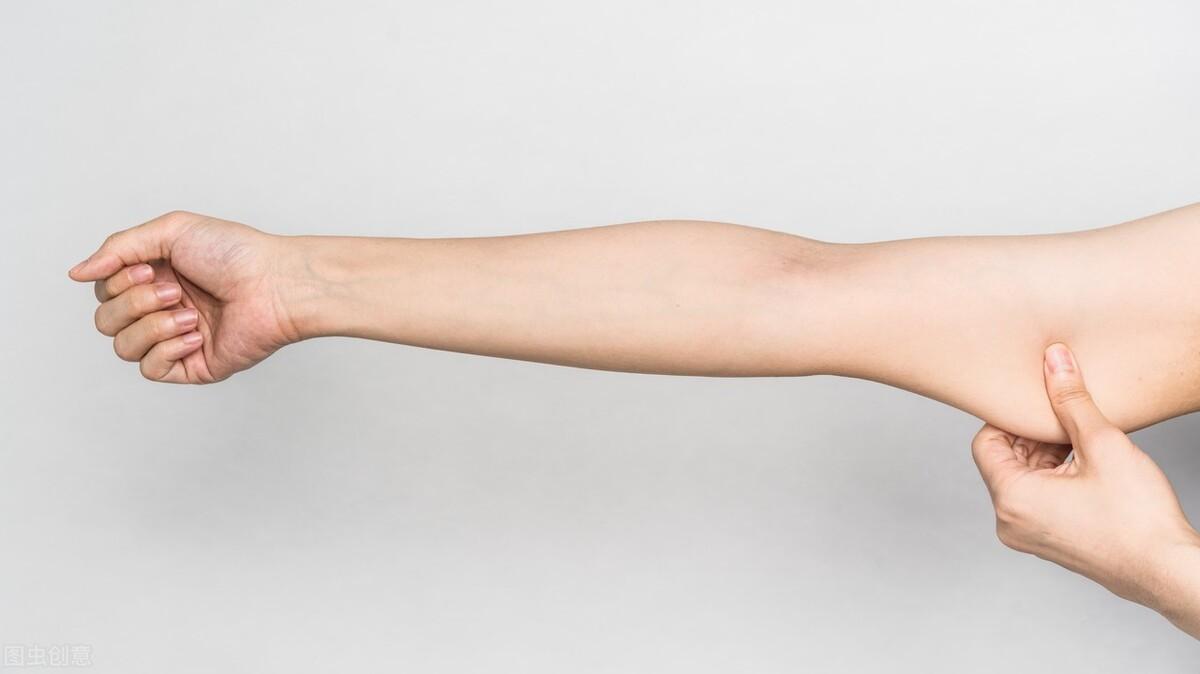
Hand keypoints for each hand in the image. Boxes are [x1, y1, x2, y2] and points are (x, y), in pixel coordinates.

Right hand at [68, 211, 302, 382]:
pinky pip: (151, 370)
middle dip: (135, 303)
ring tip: (190, 313)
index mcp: (154, 277)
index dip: (118, 282)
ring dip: (152, 326)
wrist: (276, 284)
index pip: (103, 290)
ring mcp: (176, 339)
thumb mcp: (170, 231)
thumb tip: (75, 273)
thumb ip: (118, 248)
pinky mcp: (193, 365)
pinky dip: (166, 349)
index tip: (153, 268)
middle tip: (175, 290)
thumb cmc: (235, 253)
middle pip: (105, 321)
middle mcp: (162, 309)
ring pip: (123, 348)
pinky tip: (195, 335)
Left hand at [972, 343, 1199, 609]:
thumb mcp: (1102, 444)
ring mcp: (1026, 535)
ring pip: (1022, 477)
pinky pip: (1036, 498)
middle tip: (1068, 422)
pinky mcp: (1046, 540)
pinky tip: (1087, 467)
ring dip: (1047, 454)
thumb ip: (1071, 399)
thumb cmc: (1137, 518)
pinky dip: (1055, 477)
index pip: (986, 441)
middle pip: (1003, 459)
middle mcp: (1009, 521)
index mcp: (1011, 499)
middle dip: (1032, 435)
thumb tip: (1054, 360)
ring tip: (1084, 444)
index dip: (1011, 417)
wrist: (1165, 568)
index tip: (1041, 406)